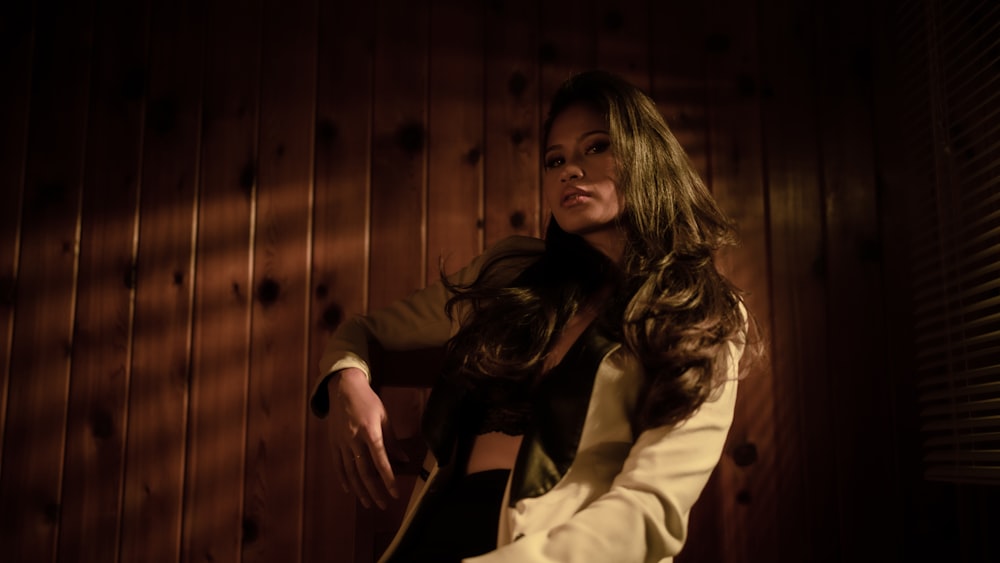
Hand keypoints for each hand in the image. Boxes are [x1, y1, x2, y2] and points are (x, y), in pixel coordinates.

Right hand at [326, 368, 407, 508]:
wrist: (343, 388)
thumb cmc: (368, 401)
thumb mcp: (384, 417)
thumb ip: (392, 441)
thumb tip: (404, 460)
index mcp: (370, 432)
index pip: (381, 461)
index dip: (388, 479)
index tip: (395, 493)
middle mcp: (354, 440)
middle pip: (364, 472)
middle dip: (374, 491)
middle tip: (383, 504)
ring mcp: (341, 443)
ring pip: (350, 472)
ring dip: (359, 490)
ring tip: (368, 503)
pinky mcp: (333, 443)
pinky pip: (338, 465)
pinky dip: (344, 479)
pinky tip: (349, 490)